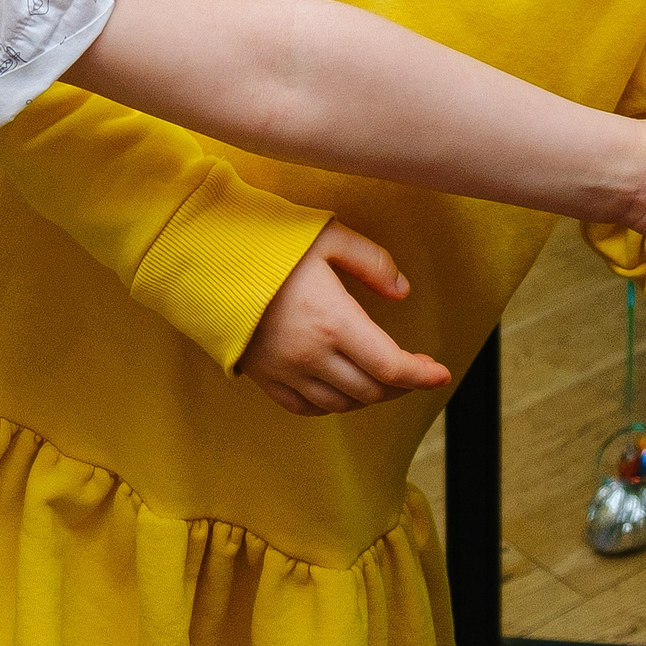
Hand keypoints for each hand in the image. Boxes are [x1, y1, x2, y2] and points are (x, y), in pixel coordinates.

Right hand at [236, 220, 450, 415]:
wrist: (204, 260)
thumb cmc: (267, 243)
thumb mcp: (328, 237)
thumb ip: (372, 262)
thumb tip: (402, 291)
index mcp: (334, 321)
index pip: (391, 366)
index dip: (422, 375)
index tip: (441, 372)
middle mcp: (312, 354)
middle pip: (372, 390)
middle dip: (402, 385)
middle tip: (415, 370)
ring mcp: (287, 371)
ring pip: (343, 404)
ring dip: (370, 396)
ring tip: (382, 379)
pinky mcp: (265, 378)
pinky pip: (307, 408)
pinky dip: (333, 404)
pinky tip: (342, 389)